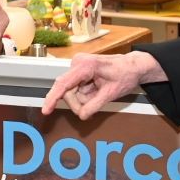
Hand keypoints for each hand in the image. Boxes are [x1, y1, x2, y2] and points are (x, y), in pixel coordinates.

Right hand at [42, 51, 164, 119]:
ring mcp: (77, 66)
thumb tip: (81, 116)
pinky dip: (84, 96)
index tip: (46, 110)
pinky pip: (75, 89)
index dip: (52, 98)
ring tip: (99, 95)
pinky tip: (95, 92)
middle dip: (78, 104)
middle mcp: (78, 63)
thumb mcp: (112, 93)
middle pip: (67, 92)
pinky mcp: (79, 71)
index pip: (63, 84)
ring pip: (71, 92)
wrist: (133, 66)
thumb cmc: (125, 74)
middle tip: (91, 111)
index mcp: (85, 65)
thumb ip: (95, 105)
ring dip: (83, 100)